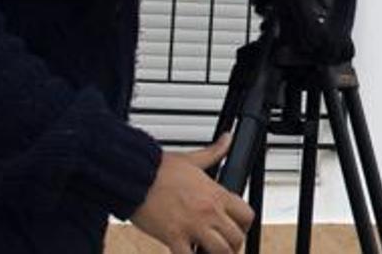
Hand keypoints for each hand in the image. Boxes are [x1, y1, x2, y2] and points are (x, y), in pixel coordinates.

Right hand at [130, 134, 255, 253]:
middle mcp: (209, 211)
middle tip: (222, 245)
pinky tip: (187, 253)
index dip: (244, 225)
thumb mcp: (193, 159)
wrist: (135, 175)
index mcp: (216, 194)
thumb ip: (214, 151)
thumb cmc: (160, 169)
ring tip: (207, 252)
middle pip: (236, 238)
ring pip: (220, 251)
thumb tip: (227, 139)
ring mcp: (193, 226)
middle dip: (232, 245)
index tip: (237, 227)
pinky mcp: (173, 237)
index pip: (246, 215)